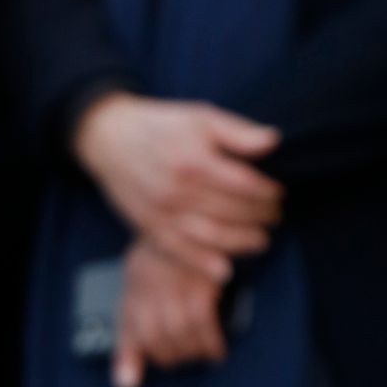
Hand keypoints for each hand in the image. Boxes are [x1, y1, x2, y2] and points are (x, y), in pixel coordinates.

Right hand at [73, 92, 282, 281]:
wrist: (108, 137)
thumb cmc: (160, 125)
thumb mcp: (200, 117)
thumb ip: (237, 132)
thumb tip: (273, 142)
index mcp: (194, 161)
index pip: (247, 186)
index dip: (269, 193)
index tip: (278, 193)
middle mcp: (178, 190)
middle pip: (234, 212)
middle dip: (262, 216)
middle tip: (274, 215)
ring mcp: (162, 211)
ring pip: (213, 236)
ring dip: (243, 242)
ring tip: (260, 240)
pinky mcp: (147, 225)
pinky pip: (180, 250)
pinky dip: (204, 263)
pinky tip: (225, 269)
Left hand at [110, 239, 226, 386]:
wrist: (186, 228)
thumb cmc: (156, 273)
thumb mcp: (134, 303)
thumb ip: (128, 345)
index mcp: (131, 292)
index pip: (134, 337)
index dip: (150, 354)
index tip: (162, 360)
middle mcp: (149, 290)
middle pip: (159, 339)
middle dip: (173, 357)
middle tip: (184, 360)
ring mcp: (174, 287)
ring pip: (181, 334)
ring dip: (193, 352)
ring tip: (199, 356)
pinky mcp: (200, 285)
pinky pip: (204, 323)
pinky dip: (210, 342)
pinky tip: (214, 350)